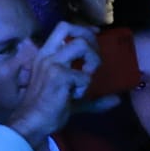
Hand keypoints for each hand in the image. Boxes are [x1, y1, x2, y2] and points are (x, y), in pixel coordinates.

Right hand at [7, 22, 98, 146]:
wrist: (32, 122)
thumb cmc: (47, 109)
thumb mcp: (72, 99)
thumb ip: (93, 97)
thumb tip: (118, 100)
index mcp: (45, 55)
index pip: (63, 28)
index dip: (82, 29)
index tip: (95, 35)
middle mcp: (47, 55)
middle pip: (71, 29)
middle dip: (89, 40)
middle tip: (94, 60)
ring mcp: (52, 64)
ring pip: (81, 45)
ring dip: (91, 60)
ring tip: (88, 76)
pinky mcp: (59, 76)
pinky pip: (84, 75)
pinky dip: (84, 86)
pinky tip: (74, 95)